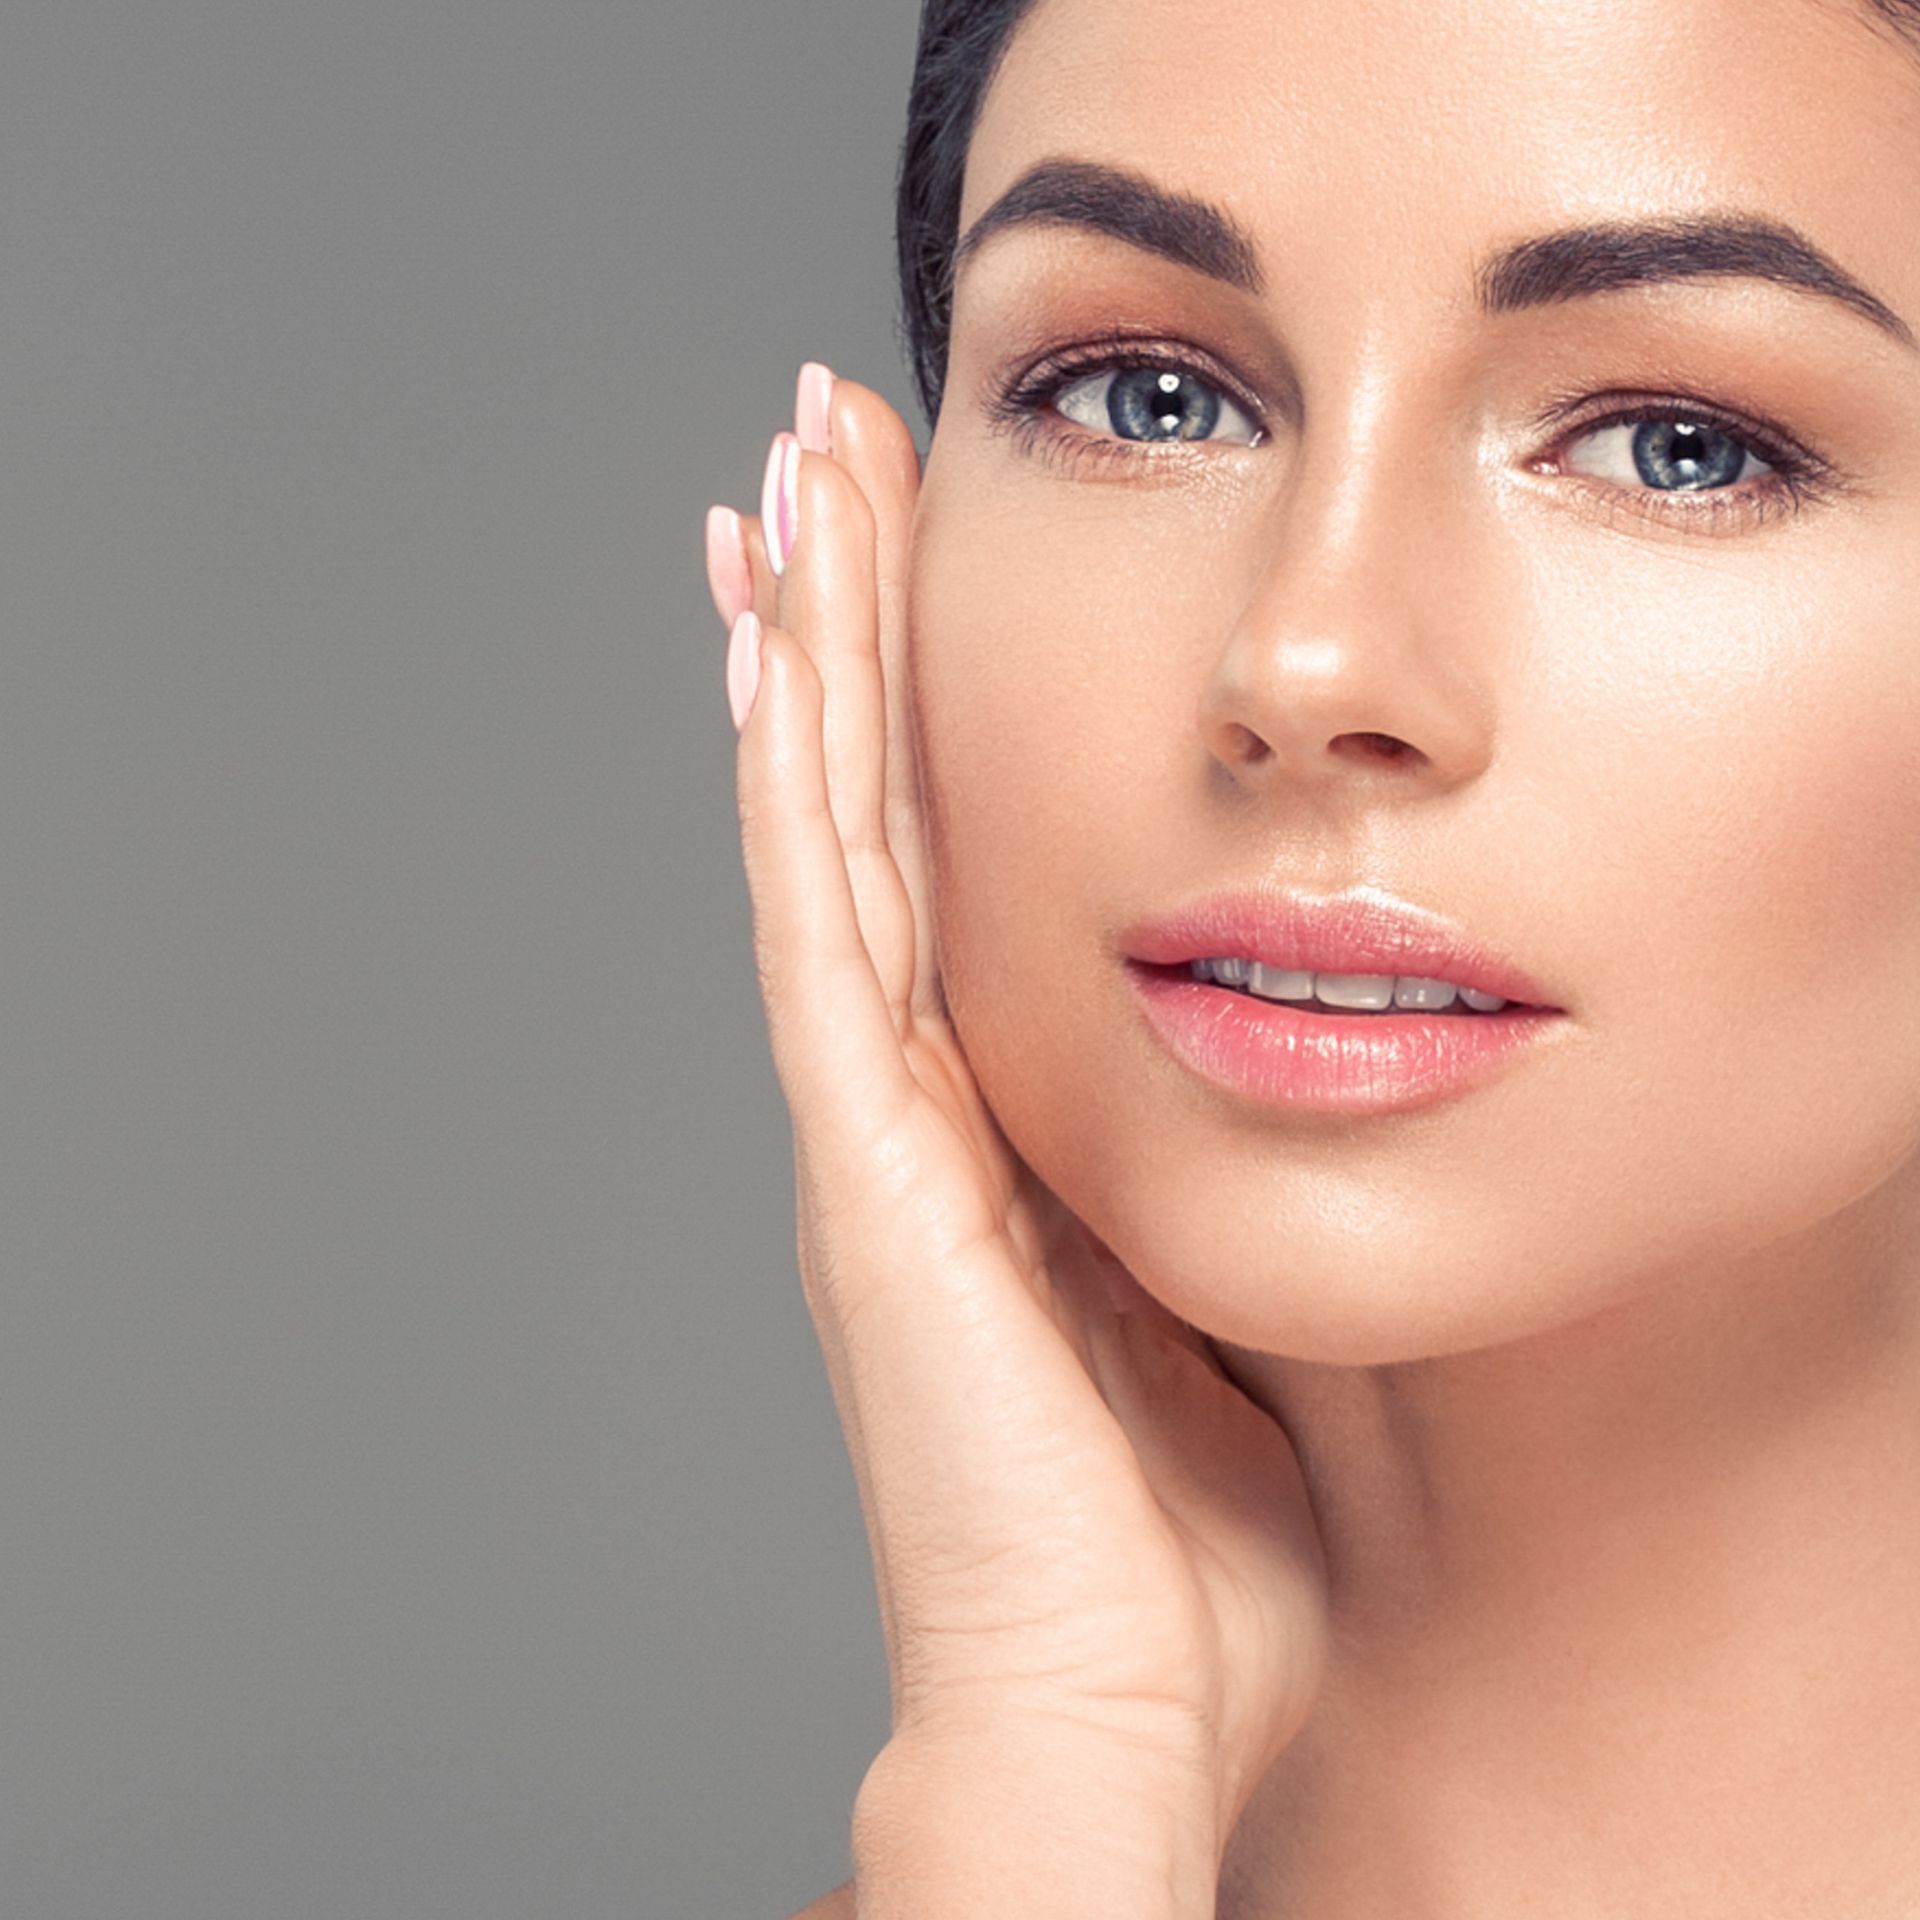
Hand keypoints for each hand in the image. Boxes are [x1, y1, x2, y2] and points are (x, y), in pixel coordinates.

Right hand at [707, 367, 1331, 1858]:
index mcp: (998, 1121)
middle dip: (841, 617)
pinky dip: (794, 782)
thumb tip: (1261, 1068)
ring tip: (783, 477)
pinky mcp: (869, 1159)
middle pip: (865, 804)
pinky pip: (823, 925)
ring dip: (806, 649)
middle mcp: (912, 1094)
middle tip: (817, 447)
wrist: (1112, 1708)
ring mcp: (877, 1120)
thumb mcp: (1216, 1293)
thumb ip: (1202, 1163)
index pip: (944, 859)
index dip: (915, 702)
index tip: (909, 552)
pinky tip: (773, 645)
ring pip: (826, 830)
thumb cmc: (1177, 1543)